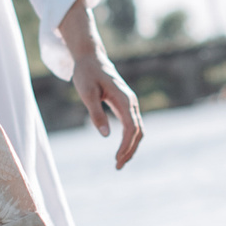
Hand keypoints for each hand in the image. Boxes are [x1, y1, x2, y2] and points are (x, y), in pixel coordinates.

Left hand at [69, 51, 144, 168]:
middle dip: (130, 150)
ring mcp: (131, 104)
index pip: (131, 128)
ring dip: (131, 147)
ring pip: (138, 129)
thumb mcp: (87, 93)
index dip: (125, 146)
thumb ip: (96, 113)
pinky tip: (122, 148)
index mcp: (124, 100)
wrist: (91, 59)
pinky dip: (130, 139)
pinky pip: (133, 125)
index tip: (116, 159)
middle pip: (138, 131)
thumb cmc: (87, 75)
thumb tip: (106, 135)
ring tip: (120, 162)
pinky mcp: (126, 105)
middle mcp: (131, 102)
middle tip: (118, 167)